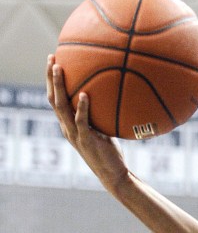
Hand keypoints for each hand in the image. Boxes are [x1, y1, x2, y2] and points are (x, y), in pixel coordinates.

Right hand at [45, 54, 130, 193]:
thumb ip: (101, 115)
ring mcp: (75, 135)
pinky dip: (81, 107)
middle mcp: (67, 128)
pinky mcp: (86, 141)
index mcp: (68, 124)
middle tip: (52, 58)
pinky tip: (84, 94)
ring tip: (59, 68)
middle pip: (53, 99)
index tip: (54, 61)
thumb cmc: (110, 151)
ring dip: (59, 87)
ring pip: (61, 107)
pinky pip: (81, 121)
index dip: (51, 81)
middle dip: (50, 78)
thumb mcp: (103, 129)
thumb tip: (112, 95)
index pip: (55, 99)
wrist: (113, 174)